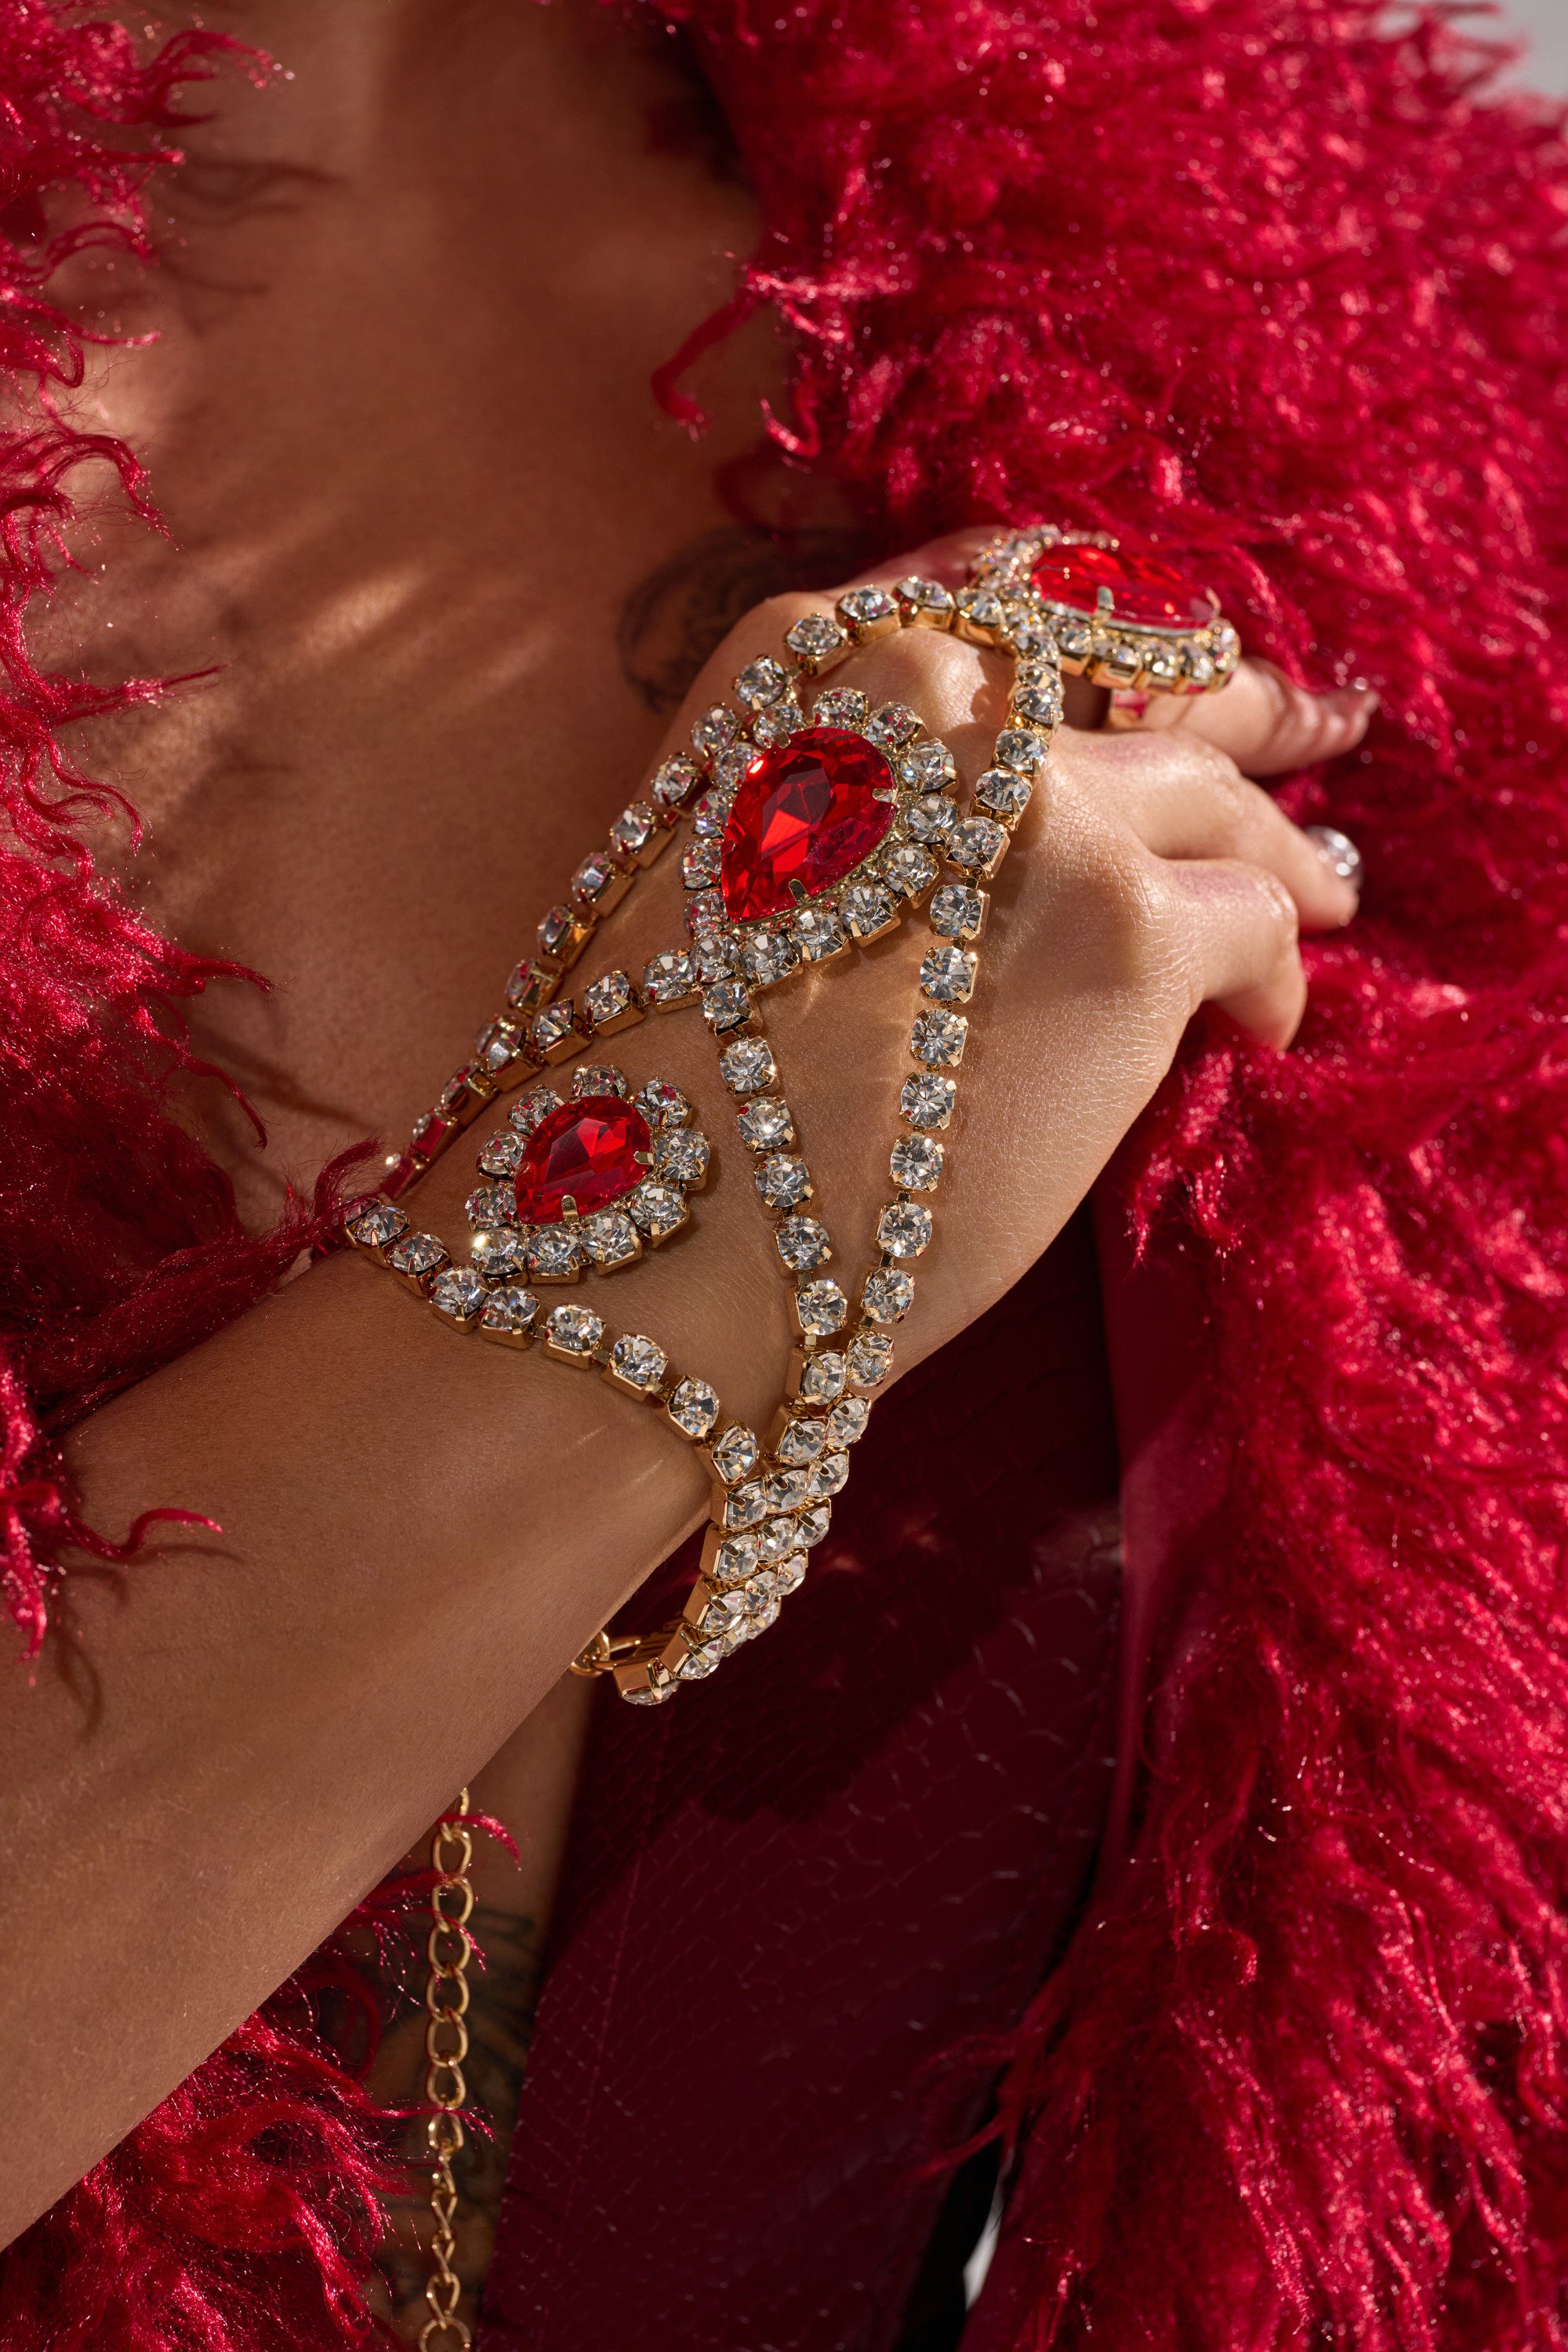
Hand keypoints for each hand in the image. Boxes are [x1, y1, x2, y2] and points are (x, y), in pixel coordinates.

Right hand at [508, 535, 1368, 1418]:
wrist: (652, 1234)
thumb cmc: (638, 1098)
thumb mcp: (701, 871)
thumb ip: (831, 801)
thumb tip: (958, 836)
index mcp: (807, 665)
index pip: (1007, 591)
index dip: (1107, 630)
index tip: (1170, 653)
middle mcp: (936, 693)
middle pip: (1137, 677)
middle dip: (1237, 706)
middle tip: (1308, 724)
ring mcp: (1044, 805)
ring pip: (1216, 801)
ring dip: (1282, 847)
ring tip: (1324, 890)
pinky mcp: (1127, 931)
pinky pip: (1254, 922)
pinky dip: (1275, 975)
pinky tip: (1264, 1024)